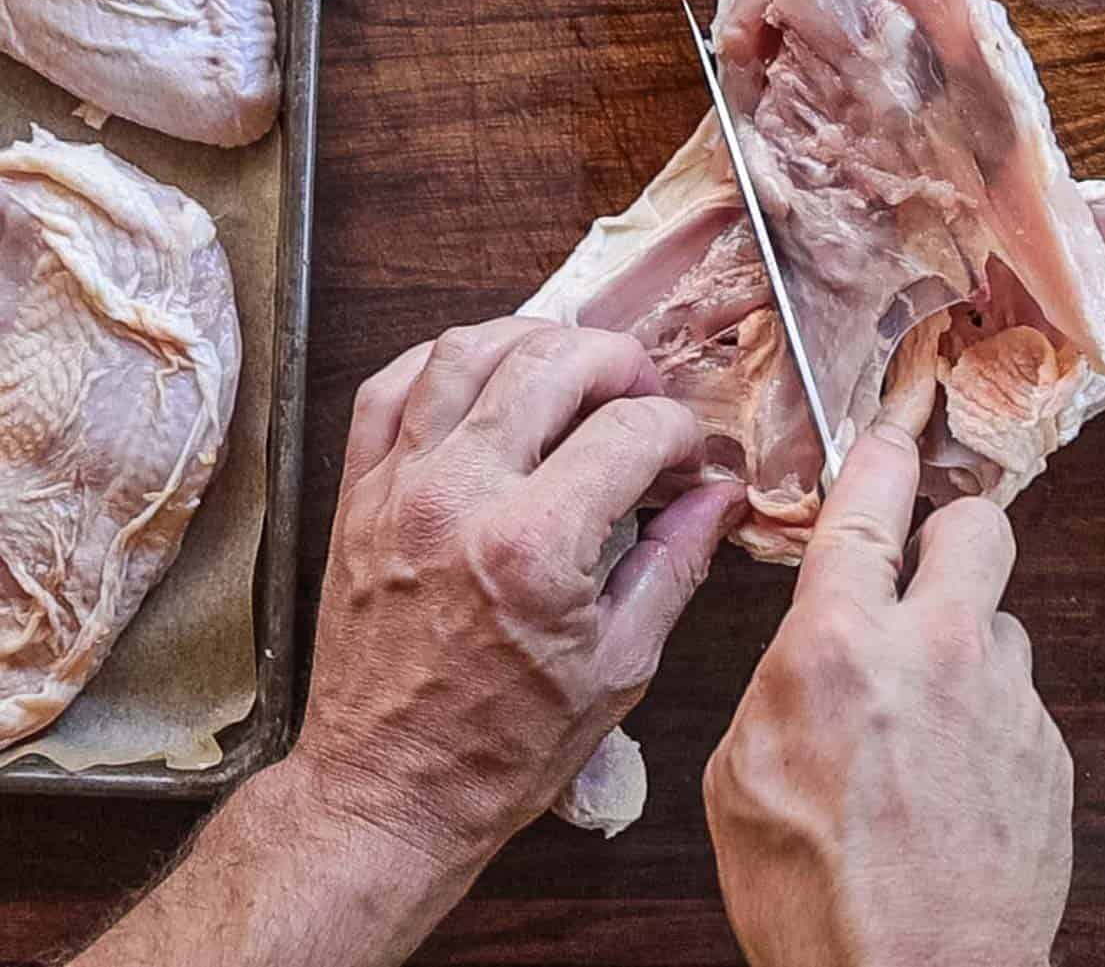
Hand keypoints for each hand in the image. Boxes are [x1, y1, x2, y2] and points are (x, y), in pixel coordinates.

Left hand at [295, 317, 745, 872]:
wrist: (387, 791)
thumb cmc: (498, 748)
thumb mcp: (619, 666)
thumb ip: (675, 563)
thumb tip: (719, 499)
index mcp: (534, 549)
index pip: (630, 430)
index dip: (677, 430)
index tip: (685, 454)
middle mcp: (460, 498)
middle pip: (551, 362)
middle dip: (617, 361)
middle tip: (641, 394)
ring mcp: (400, 487)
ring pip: (466, 350)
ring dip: (533, 340)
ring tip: (570, 368)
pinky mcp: (359, 493)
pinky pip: (389, 385)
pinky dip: (442, 360)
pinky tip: (483, 377)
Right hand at [704, 424, 1072, 966]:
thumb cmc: (814, 896)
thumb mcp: (741, 771)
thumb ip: (782, 679)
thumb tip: (810, 647)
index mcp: (840, 645)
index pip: (872, 502)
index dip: (884, 447)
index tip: (894, 423)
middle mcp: (938, 655)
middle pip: (977, 526)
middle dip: (949, 528)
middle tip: (920, 565)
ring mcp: (1007, 705)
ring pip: (1001, 622)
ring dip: (965, 644)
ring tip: (924, 714)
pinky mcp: (1049, 758)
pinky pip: (1018, 700)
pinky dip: (986, 719)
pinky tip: (949, 778)